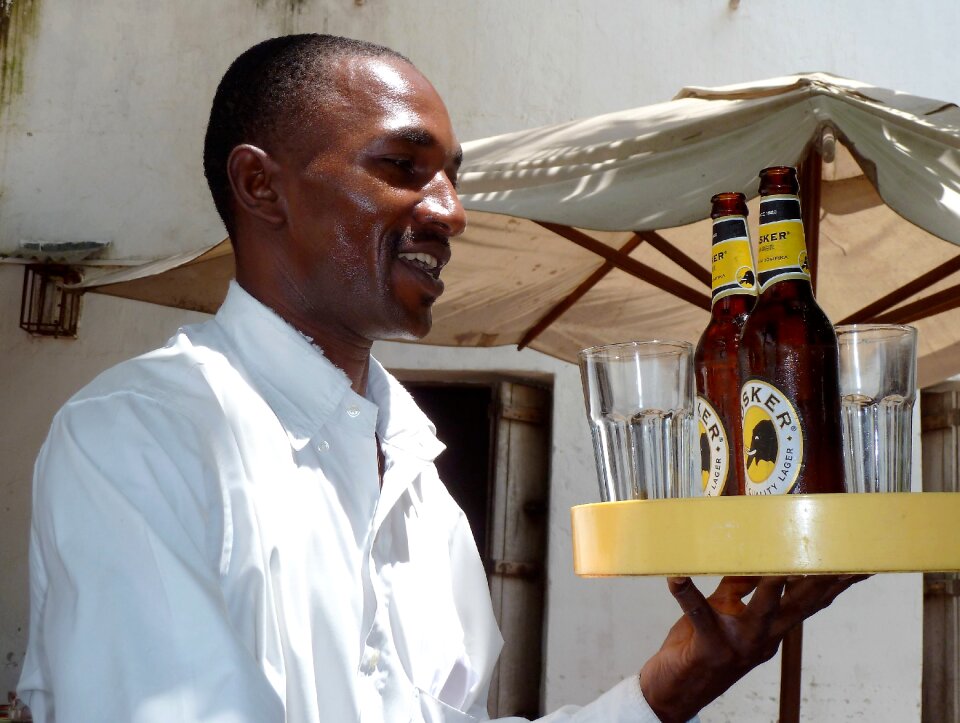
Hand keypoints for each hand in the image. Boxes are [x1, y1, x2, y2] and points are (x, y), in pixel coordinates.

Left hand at [638, 574, 865, 722]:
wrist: (675, 692)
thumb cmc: (700, 647)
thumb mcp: (724, 612)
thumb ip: (738, 585)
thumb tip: (751, 553)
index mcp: (771, 628)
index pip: (809, 602)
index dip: (834, 583)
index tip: (857, 563)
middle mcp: (762, 637)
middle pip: (798, 605)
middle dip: (818, 581)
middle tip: (836, 554)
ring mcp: (738, 645)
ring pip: (761, 611)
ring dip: (769, 586)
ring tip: (774, 562)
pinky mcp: (708, 648)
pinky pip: (699, 616)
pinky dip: (687, 594)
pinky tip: (677, 578)